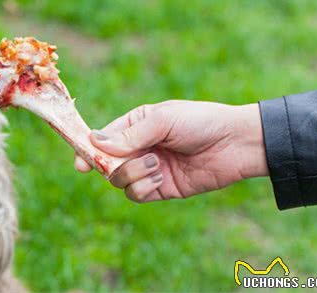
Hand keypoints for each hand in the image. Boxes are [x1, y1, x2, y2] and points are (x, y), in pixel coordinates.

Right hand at [75, 101, 268, 202]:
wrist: (236, 144)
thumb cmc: (200, 122)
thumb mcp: (163, 121)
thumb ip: (129, 135)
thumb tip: (95, 143)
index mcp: (134, 125)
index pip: (102, 139)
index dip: (87, 150)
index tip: (80, 163)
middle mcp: (137, 148)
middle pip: (106, 163)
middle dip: (111, 166)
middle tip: (123, 164)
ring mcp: (148, 169)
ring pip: (119, 180)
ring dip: (132, 175)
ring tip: (155, 165)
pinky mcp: (160, 189)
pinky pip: (136, 195)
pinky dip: (142, 188)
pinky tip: (160, 177)